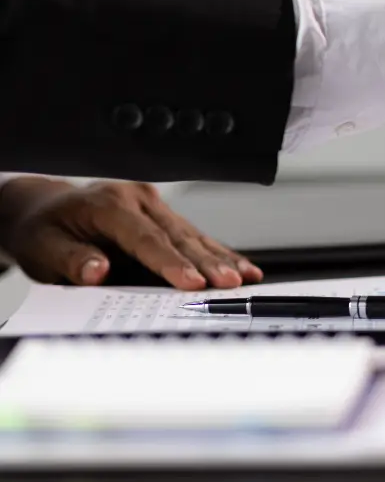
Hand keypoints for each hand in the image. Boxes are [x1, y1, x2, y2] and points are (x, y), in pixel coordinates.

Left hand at [0, 177, 262, 289]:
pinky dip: (217, 252)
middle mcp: (136, 198)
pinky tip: (239, 265)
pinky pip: (193, 235)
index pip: (145, 238)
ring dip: (220, 258)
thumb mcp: (44, 248)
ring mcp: (152, 204)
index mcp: (108, 204)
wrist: (44, 211)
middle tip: (229, 283)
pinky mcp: (162, 215)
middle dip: (207, 262)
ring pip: (192, 234)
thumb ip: (72, 260)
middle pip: (177, 235)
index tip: (191, 283)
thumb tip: (98, 271)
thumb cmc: (44, 231)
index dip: (170, 262)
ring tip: (244, 277)